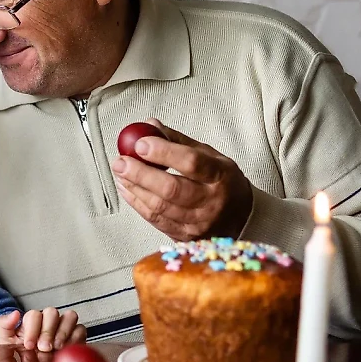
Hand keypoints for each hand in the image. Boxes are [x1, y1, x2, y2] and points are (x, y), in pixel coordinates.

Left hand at [0, 308, 85, 351]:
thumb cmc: (18, 358)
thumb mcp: (4, 347)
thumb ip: (3, 328)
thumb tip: (15, 313)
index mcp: (30, 322)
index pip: (33, 315)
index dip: (32, 329)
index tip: (29, 345)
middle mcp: (47, 321)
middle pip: (52, 312)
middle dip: (47, 331)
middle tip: (43, 348)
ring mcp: (63, 327)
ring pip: (70, 316)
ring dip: (62, 332)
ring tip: (56, 348)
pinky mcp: (77, 335)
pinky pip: (81, 329)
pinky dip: (75, 339)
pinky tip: (66, 349)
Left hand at [110, 118, 251, 240]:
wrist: (241, 217)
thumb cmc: (221, 181)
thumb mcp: (209, 155)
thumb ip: (177, 141)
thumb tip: (148, 125)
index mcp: (220, 175)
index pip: (192, 163)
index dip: (164, 152)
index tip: (141, 143)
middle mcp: (211, 201)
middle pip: (172, 189)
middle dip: (141, 174)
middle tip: (120, 161)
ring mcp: (198, 222)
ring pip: (160, 206)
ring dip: (135, 188)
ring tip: (119, 172)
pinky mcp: (185, 236)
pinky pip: (155, 220)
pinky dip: (136, 203)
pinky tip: (126, 188)